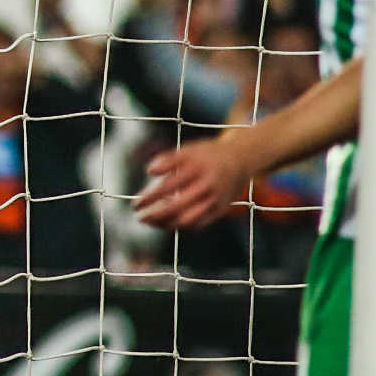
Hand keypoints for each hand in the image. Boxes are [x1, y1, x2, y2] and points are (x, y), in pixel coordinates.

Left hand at [134, 134, 251, 229]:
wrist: (240, 159)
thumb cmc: (207, 154)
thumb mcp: (188, 150)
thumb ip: (168, 159)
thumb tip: (149, 171)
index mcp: (197, 168)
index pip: (168, 186)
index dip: (150, 197)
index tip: (136, 203)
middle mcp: (207, 185)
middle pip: (177, 206)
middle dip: (155, 214)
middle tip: (139, 216)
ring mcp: (215, 199)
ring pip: (187, 219)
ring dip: (165, 223)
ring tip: (149, 221)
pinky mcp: (220, 210)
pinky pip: (197, 224)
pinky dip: (179, 225)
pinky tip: (165, 223)